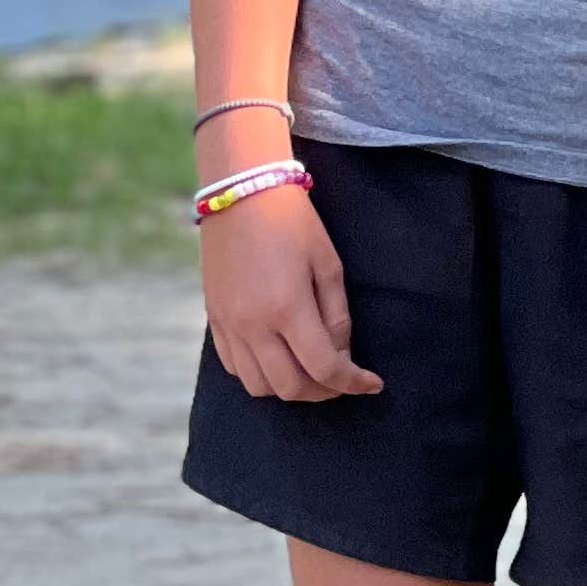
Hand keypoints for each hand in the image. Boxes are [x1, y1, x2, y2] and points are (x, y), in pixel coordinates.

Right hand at [204, 191, 380, 404]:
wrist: (241, 194)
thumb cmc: (293, 222)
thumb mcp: (328, 264)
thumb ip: (336, 315)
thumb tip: (341, 354)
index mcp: (287, 308)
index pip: (324, 368)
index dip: (353, 383)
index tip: (372, 384)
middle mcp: (253, 325)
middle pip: (290, 387)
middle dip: (323, 392)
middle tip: (343, 379)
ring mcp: (229, 326)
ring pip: (259, 386)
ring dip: (290, 387)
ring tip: (312, 371)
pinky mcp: (214, 320)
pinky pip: (235, 368)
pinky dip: (260, 374)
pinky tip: (279, 358)